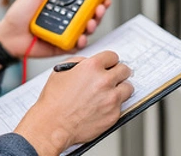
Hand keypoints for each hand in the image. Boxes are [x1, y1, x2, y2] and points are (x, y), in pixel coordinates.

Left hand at [0, 0, 111, 58]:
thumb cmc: (18, 14)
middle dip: (99, 9)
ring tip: (91, 21)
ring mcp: (66, 31)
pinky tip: (81, 37)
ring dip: (94, 24)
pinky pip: (77, 44)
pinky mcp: (64, 45)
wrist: (8, 36)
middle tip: (101, 6)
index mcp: (62, 3)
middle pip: (90, 12)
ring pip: (87, 28)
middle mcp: (67, 16)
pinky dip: (82, 41)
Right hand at [14, 51, 133, 154]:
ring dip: (121, 88)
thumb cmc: (54, 101)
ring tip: (111, 92)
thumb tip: (89, 63)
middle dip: (119, 72)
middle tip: (114, 77)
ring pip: (128, 87)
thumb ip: (79, 62)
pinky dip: (114, 105)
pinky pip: (121, 105)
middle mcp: (104, 81)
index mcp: (92, 67)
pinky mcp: (114, 114)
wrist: (53, 125)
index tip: (109, 65)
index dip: (109, 61)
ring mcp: (111, 98)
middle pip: (124, 70)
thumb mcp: (61, 71)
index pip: (112, 56)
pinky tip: (102, 106)